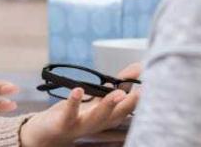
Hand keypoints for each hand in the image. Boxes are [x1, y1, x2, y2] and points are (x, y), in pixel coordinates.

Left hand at [19, 62, 142, 146]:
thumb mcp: (99, 98)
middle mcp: (99, 123)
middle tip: (144, 91)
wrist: (47, 134)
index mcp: (109, 116)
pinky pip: (70, 113)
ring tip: (117, 93)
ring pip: (98, 117)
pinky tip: (78, 90)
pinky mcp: (64, 123)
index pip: (129, 108)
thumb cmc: (76, 114)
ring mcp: (82, 125)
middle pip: (118, 115)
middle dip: (131, 104)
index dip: (142, 97)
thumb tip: (139, 66)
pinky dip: (74, 101)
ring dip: (108, 105)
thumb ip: (119, 83)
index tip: (153, 84)